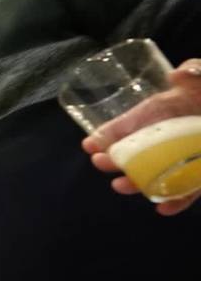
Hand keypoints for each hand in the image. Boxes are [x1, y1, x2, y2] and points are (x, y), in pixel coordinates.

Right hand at [82, 59, 200, 215]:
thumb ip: (195, 72)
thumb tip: (177, 75)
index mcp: (167, 110)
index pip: (131, 123)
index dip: (109, 133)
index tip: (90, 144)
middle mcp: (172, 136)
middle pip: (138, 151)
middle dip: (115, 159)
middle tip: (101, 163)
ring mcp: (187, 157)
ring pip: (157, 174)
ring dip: (137, 183)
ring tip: (122, 187)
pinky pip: (189, 191)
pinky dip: (176, 202)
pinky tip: (164, 209)